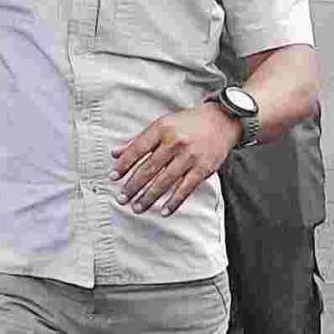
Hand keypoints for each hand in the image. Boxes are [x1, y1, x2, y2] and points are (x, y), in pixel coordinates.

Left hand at [111, 102, 241, 216]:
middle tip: (121, 199)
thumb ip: (138, 140)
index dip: (124, 165)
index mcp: (162, 128)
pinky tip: (163, 211)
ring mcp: (190, 156)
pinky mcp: (203, 168)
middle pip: (149, 168)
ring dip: (149, 197)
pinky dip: (174, 201)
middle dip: (133, 186)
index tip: (113, 178)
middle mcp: (175, 142)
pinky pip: (185, 188)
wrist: (221, 121)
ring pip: (165, 181)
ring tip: (137, 208)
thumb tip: (114, 153)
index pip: (138, 149)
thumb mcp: (162, 125)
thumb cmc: (187, 124)